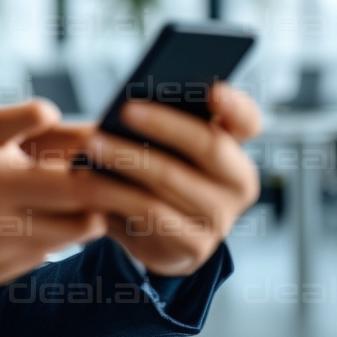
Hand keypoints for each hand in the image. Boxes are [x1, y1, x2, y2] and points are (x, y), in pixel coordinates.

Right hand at [0, 100, 107, 294]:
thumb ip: (15, 119)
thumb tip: (56, 112)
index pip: (72, 180)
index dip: (102, 166)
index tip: (118, 150)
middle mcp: (5, 222)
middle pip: (82, 211)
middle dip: (107, 191)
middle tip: (119, 174)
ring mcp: (11, 252)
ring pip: (75, 234)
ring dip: (90, 213)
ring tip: (92, 192)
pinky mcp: (13, 272)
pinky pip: (55, 251)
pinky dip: (66, 232)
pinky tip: (64, 214)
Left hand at [78, 82, 261, 275]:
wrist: (159, 234)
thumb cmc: (160, 167)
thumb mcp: (167, 142)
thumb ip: (165, 117)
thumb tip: (134, 100)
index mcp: (236, 143)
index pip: (247, 120)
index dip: (235, 105)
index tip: (214, 89)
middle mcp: (238, 182)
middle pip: (209, 146)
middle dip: (165, 124)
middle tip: (126, 110)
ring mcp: (221, 217)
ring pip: (172, 180)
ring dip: (128, 160)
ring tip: (93, 144)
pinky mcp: (194, 246)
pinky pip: (151, 215)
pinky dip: (116, 194)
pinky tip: (89, 181)